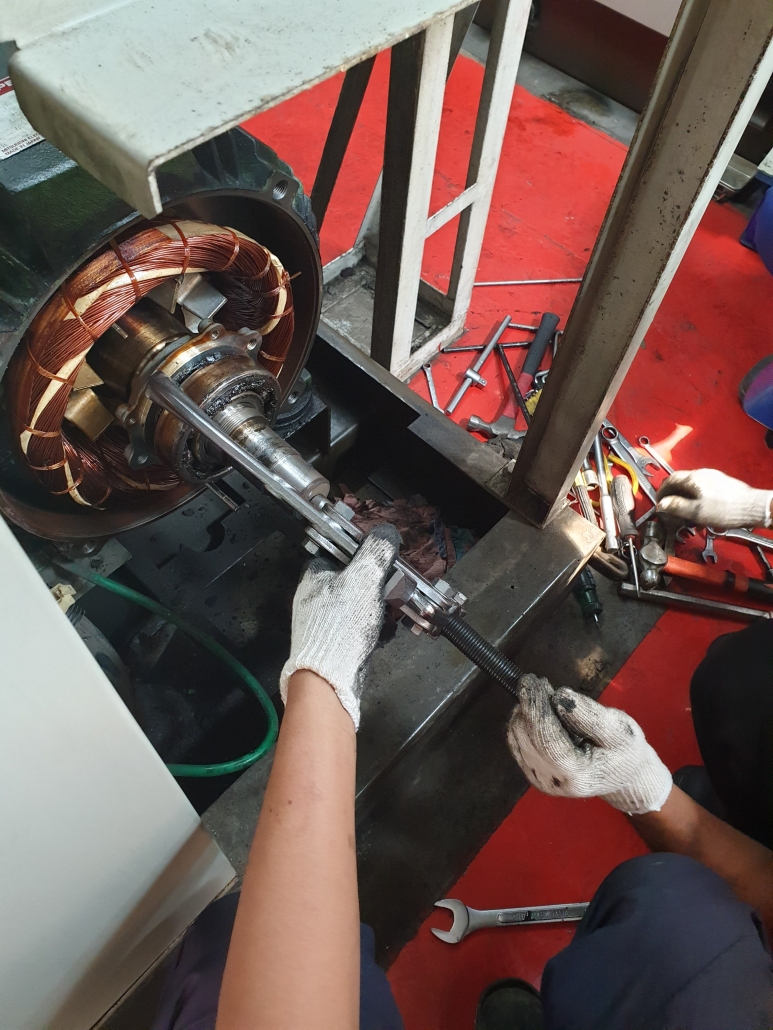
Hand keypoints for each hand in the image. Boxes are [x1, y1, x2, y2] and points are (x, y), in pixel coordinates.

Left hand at [280, 524, 399, 729]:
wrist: (328, 678)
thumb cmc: (341, 623)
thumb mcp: (363, 579)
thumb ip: (376, 552)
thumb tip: (387, 532)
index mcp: (315, 575)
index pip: (340, 550)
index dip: (364, 551)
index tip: (384, 556)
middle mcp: (316, 596)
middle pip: (355, 578)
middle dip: (380, 584)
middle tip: (396, 588)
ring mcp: (325, 621)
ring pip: (361, 603)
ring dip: (381, 606)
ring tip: (394, 611)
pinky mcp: (337, 641)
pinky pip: (360, 625)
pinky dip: (375, 627)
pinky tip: (386, 632)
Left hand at [507, 675, 671, 814]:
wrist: (621, 774)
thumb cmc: (624, 751)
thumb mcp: (620, 731)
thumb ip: (591, 717)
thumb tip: (560, 697)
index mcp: (577, 776)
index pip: (547, 740)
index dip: (537, 709)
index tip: (533, 682)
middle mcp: (551, 782)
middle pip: (528, 737)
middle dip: (530, 704)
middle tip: (534, 680)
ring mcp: (538, 779)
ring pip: (518, 736)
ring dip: (526, 710)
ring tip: (543, 692)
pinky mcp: (531, 771)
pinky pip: (516, 739)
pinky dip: (524, 719)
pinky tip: (540, 708)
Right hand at [656, 468, 772, 528]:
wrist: (752, 508)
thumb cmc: (727, 509)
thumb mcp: (696, 511)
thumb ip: (676, 506)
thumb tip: (662, 504)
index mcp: (694, 478)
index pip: (671, 479)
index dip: (662, 491)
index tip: (659, 502)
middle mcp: (703, 474)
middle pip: (681, 482)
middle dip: (674, 496)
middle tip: (671, 509)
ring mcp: (714, 477)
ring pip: (692, 487)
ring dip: (686, 499)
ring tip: (687, 515)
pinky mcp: (722, 484)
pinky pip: (703, 490)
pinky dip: (697, 499)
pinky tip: (702, 513)